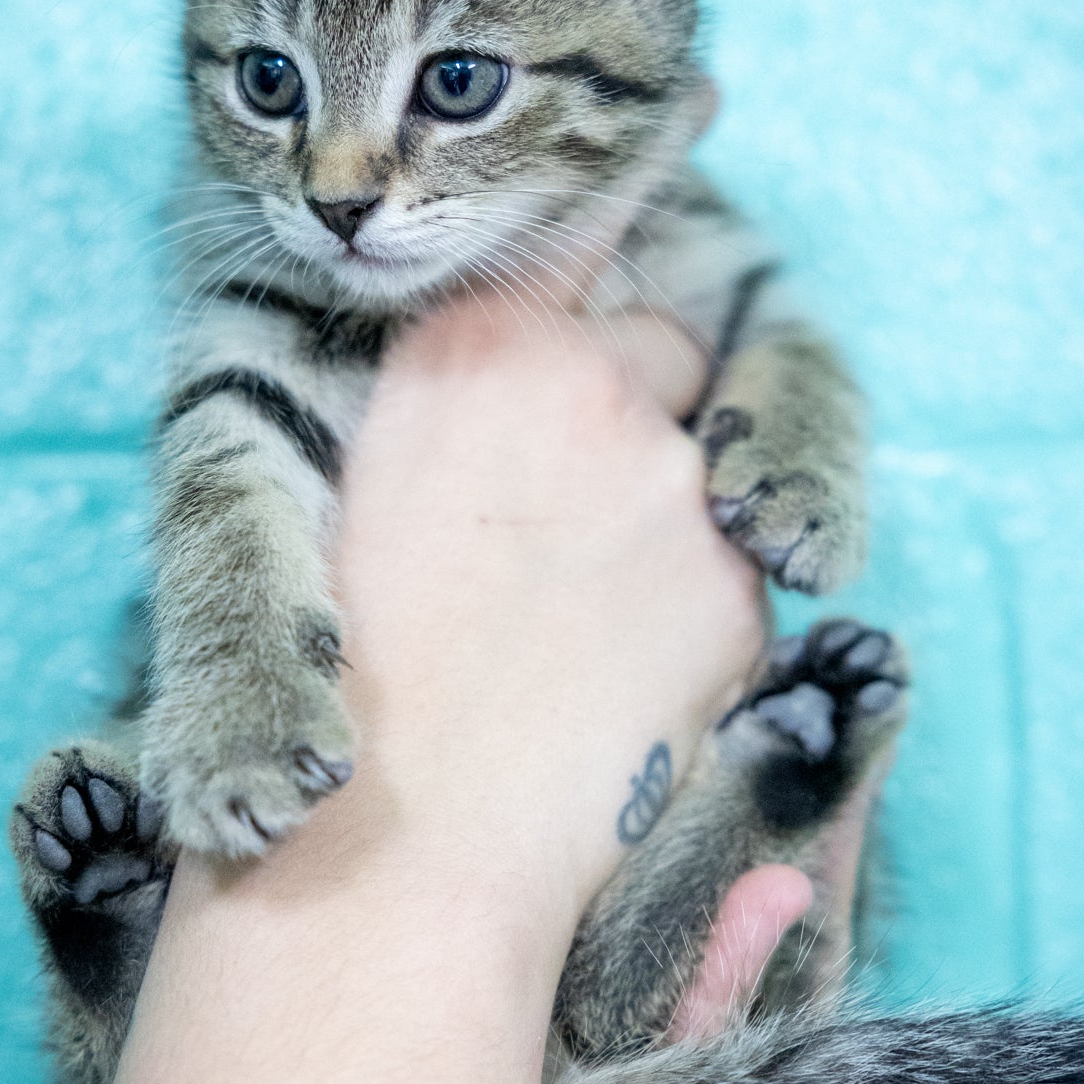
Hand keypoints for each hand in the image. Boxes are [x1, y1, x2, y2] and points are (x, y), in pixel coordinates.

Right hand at [335, 291, 765, 930]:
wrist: (399, 837)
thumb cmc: (346, 673)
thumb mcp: (356, 480)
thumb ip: (460, 400)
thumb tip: (539, 381)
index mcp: (471, 344)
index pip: (575, 246)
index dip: (594, 296)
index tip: (615, 285)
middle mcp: (586, 382)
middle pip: (667, 350)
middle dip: (642, 411)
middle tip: (567, 523)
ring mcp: (673, 479)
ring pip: (711, 466)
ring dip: (670, 518)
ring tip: (573, 626)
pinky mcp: (735, 582)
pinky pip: (738, 571)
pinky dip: (697, 611)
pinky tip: (613, 681)